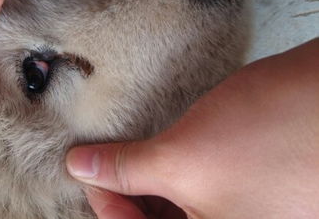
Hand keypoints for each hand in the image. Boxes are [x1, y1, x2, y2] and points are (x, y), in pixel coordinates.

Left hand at [66, 39, 318, 218]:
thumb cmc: (267, 135)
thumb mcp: (182, 158)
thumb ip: (126, 169)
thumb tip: (78, 166)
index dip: (104, 202)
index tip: (87, 167)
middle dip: (126, 192)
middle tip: (105, 156)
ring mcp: (244, 215)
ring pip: (180, 209)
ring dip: (150, 183)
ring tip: (131, 149)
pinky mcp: (252, 193)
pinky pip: (203, 193)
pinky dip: (177, 174)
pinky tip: (166, 148)